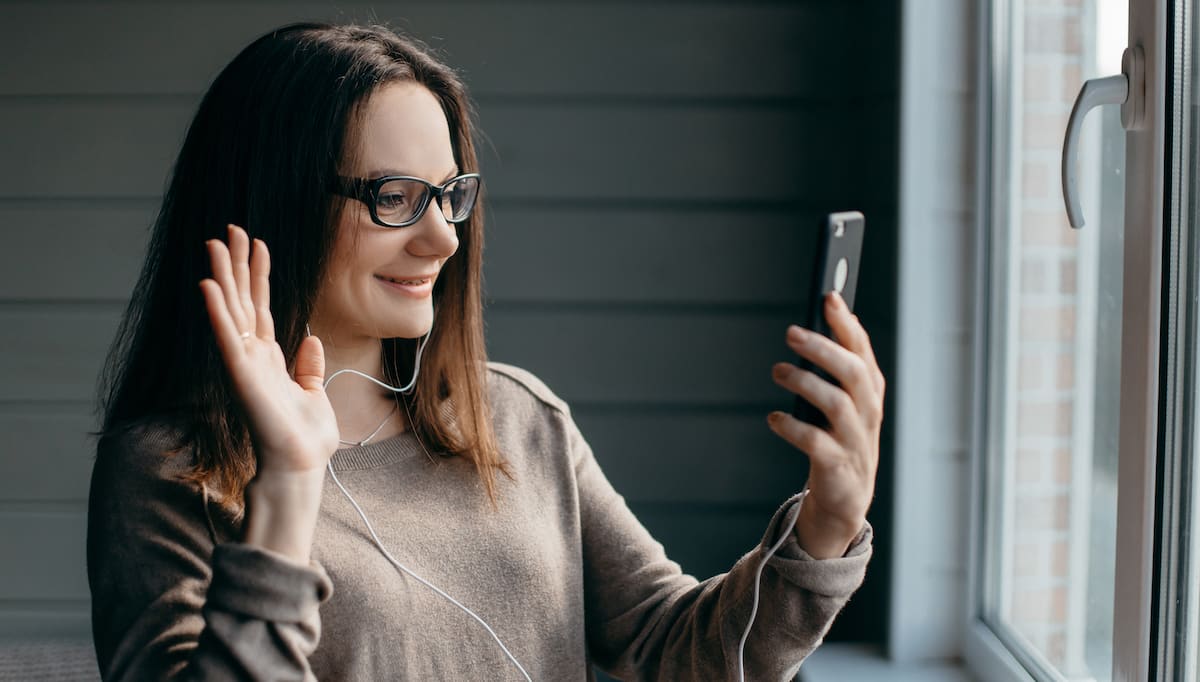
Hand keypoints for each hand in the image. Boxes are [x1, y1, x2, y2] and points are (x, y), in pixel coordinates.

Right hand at [199, 224, 338, 474]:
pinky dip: (217, 311)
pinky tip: (208, 285)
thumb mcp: (314, 393)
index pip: (261, 306)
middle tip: (230, 229)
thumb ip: (309, 366)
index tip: (257, 243)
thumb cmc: (305, 437)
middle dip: (236, 264)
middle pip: (242, 300)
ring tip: (215, 243)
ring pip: (230, 310)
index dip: (259, 274)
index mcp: (269, 358)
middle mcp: (252, 356)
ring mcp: (243, 363)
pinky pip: (226, 337)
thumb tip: (312, 341)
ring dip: (222, 276)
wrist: (300, 464)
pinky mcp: (241, 375)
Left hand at [768, 292, 884, 557]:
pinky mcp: (838, 467)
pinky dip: (792, 427)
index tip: (829, 296)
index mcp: (870, 393)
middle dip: (824, 348)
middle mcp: (868, 414)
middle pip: (852, 373)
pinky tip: (773, 418)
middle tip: (791, 333)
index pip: (862, 352)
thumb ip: (833, 369)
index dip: (847, 324)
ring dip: (805, 383)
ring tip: (778, 370)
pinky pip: (816, 442)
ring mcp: (856, 441)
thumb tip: (811, 326)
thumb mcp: (841, 403)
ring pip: (837, 403)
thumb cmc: (837, 440)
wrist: (844, 502)